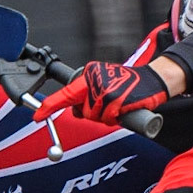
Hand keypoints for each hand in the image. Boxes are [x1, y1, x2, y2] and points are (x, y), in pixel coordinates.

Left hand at [33, 60, 169, 126]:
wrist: (154, 79)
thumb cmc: (128, 84)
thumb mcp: (104, 83)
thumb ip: (88, 95)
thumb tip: (75, 111)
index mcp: (89, 74)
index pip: (65, 93)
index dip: (50, 106)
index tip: (38, 116)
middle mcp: (94, 80)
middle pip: (81, 111)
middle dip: (92, 114)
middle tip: (108, 106)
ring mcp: (105, 90)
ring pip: (95, 116)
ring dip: (106, 117)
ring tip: (119, 106)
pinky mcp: (117, 100)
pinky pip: (109, 118)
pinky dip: (116, 118)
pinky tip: (124, 108)